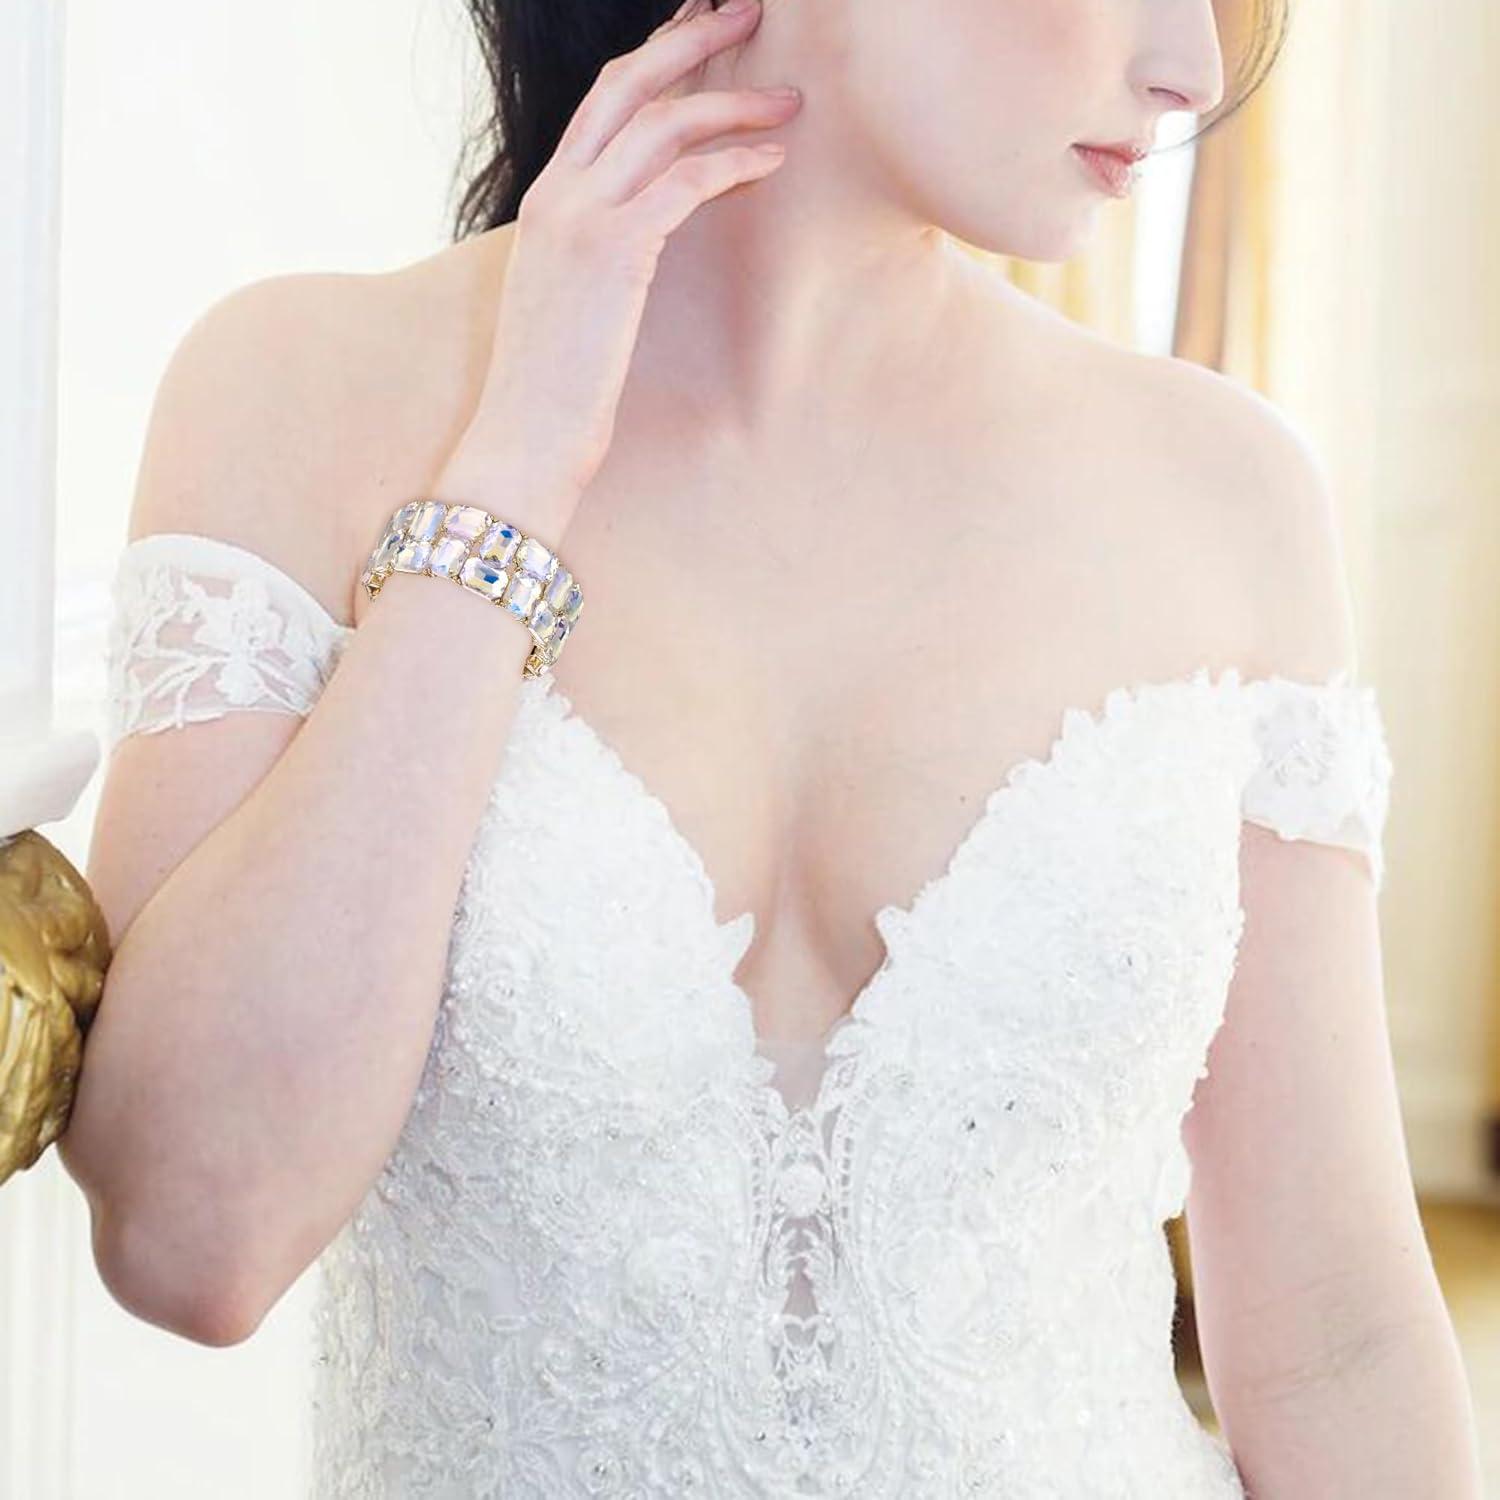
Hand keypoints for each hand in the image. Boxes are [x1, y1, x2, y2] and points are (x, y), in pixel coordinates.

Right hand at [444, 0, 801, 526]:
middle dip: (691, 38)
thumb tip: (643, 238)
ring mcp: (578, 218)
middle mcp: (556, 194)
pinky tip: (771, 162)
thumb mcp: (571, 302)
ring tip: (788, 101)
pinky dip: (734, 163)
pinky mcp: (612, 252)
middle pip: (626, 83)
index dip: (655, 58)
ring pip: (662, 123)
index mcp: (545, 201)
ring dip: (732, 102)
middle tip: (748, 10)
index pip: (602, 102)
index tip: (698, 26)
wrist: (524, 437)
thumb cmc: (554, 388)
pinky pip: (684, 182)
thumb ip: (597, 253)